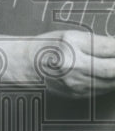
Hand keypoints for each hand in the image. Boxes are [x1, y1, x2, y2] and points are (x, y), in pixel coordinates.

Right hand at [0, 30, 114, 97]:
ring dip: (113, 74)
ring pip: (110, 81)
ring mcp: (75, 82)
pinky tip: (105, 75)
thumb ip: (98, 42)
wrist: (24, 66)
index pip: (110, 48)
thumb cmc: (45, 47)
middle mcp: (72, 65)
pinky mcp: (77, 94)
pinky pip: (102, 89)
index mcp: (71, 45)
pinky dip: (108, 82)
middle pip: (113, 68)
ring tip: (110, 66)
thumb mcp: (70, 36)